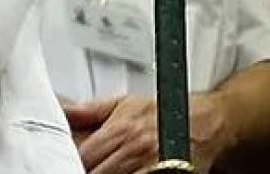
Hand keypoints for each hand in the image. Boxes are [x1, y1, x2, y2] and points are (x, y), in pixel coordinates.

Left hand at [65, 94, 233, 173]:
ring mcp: (152, 167)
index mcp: (120, 130)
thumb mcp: (124, 103)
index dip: (71, 160)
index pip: (83, 154)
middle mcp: (135, 150)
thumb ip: (90, 110)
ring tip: (103, 170)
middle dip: (85, 171)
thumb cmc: (165, 112)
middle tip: (82, 168)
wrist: (207, 121)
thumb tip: (63, 110)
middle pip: (96, 172)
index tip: (62, 162)